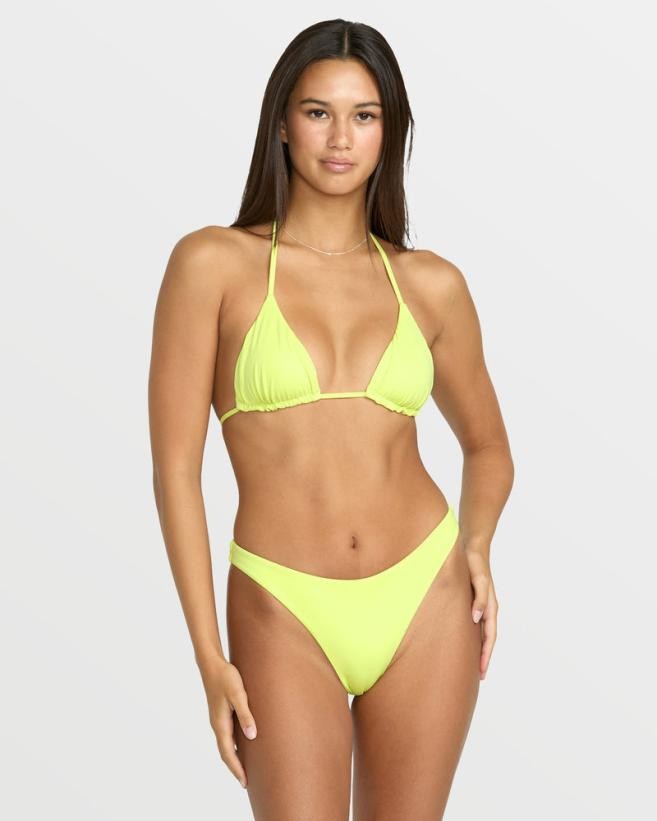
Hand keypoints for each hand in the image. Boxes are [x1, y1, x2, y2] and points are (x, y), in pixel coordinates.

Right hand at [200, 658, 257, 788]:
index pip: (228, 752)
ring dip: (234, 757)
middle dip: (235, 767)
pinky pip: (227, 735)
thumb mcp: (238, 694)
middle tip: (246, 782)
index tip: (244, 782)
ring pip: (225, 744)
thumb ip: (245, 714)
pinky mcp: (220, 713)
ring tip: (245, 767)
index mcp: (220, 723)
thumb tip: (252, 735)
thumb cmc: (226, 677)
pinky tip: (243, 744)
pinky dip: (233, 745)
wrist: (211, 664)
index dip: (236, 768)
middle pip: (225, 752)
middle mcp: (217, 724)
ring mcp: (218, 719)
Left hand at [464, 548, 497, 680]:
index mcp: (490, 607)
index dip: (486, 655)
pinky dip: (471, 636)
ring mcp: (479, 605)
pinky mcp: (471, 601)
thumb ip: (480, 598)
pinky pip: (473, 624)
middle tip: (478, 677)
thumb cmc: (475, 563)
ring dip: (477, 648)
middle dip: (483, 657)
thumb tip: (477, 618)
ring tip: (470, 665)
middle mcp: (486, 609)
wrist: (472, 547)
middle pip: (486, 639)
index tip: (481, 672)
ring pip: (480, 633)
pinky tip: (462, 641)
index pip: (489, 637)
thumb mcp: (478, 579)